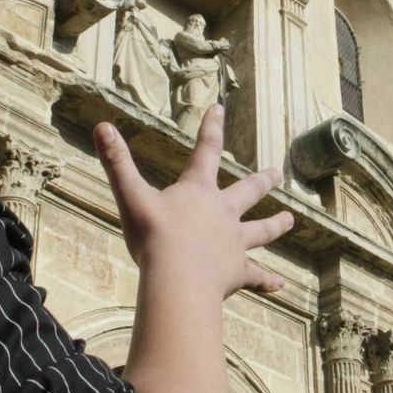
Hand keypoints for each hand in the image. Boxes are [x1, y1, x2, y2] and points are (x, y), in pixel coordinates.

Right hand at [96, 106, 292, 297]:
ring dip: (275, 225)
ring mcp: (233, 242)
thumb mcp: (130, 197)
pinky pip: (256, 276)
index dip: (211, 127)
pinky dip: (268, 281)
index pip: (205, 150)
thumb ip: (117, 163)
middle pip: (247, 192)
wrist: (177, 278)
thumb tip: (101, 126)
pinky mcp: (236, 271)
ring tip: (291, 220)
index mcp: (198, 191)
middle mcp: (222, 212)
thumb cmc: (153, 237)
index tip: (219, 109)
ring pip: (260, 231)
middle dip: (262, 181)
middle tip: (277, 173)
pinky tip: (280, 284)